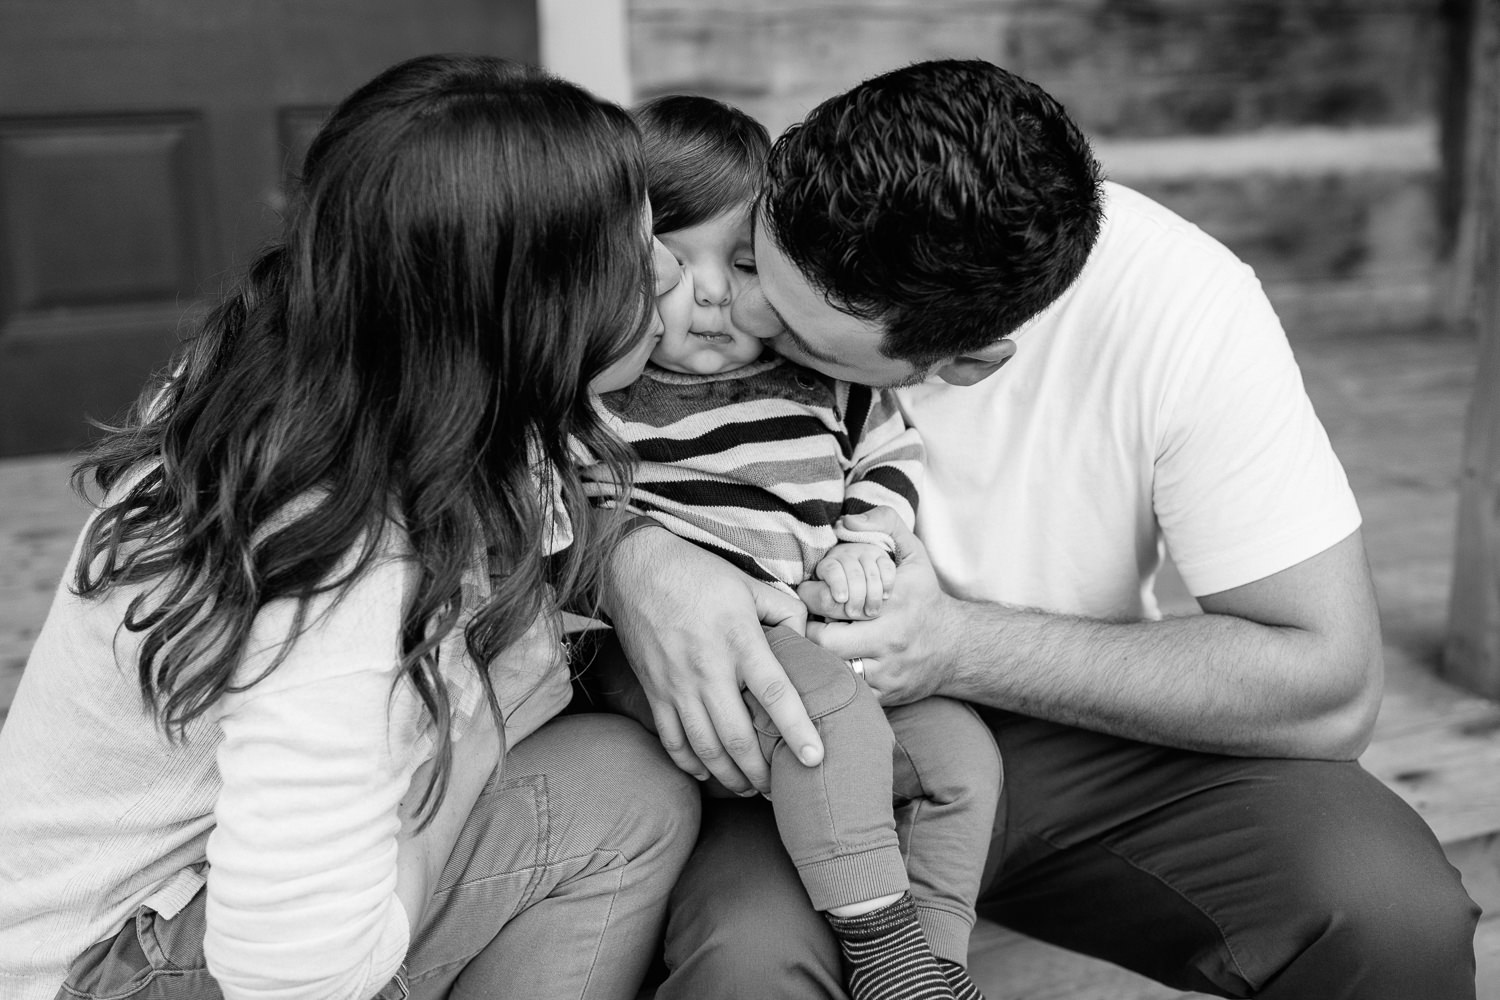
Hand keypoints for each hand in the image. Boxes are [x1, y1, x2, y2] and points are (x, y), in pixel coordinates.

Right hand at [601, 525, 822, 793]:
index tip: (815, 757)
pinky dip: (691, 764)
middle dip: (761, 772)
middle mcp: (707, 670)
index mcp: (739, 641)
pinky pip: (672, 740)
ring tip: (751, 789)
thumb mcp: (750, 584)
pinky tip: (709, 773)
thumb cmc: (699, 575)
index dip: (797, 729)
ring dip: (730, 777)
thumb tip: (808, 644)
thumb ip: (786, 613)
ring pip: (705, 748)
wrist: (635, 569)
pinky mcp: (654, 692)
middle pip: (738, 737)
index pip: (774, 693)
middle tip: (782, 788)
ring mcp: (677, 685)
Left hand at [799, 508, 959, 704]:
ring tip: (813, 641)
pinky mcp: (886, 695)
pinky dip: (833, 679)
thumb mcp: (913, 553)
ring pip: (832, 669)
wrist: (957, 648)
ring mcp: (888, 670)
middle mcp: (892, 637)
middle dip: (807, 630)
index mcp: (894, 600)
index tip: (807, 593)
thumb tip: (845, 522)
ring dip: (816, 656)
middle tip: (805, 620)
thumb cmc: (924, 597)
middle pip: (825, 640)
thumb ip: (884, 523)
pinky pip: (847, 692)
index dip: (810, 597)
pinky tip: (830, 664)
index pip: (833, 601)